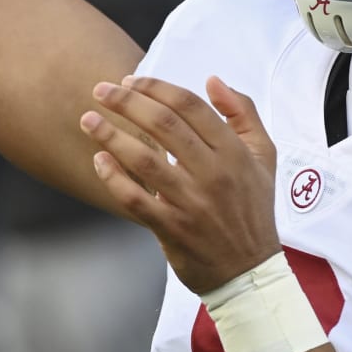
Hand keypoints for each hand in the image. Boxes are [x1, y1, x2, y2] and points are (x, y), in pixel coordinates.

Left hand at [81, 73, 280, 292]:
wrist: (250, 271)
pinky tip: (99, 160)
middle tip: (101, 90)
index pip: (190, 107)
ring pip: (144, 160)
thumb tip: (214, 81)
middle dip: (127, 102)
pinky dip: (114, 178)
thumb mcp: (263, 156)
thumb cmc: (252, 209)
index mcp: (234, 152)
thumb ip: (243, 113)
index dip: (157, 88)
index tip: (132, 80)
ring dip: (111, 135)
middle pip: (164, 125)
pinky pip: (135, 199)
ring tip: (88, 119)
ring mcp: (191, 203)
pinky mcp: (172, 229)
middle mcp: (214, 174)